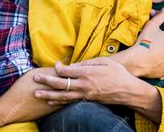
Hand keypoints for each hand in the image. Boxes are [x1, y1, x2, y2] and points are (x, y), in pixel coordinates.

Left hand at [33, 57, 150, 105]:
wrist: (128, 90)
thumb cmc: (118, 73)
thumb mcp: (105, 62)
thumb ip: (88, 62)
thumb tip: (74, 64)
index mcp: (87, 73)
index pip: (67, 70)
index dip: (58, 67)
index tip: (56, 64)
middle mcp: (84, 84)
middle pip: (61, 83)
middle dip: (47, 81)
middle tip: (35, 78)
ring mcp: (85, 94)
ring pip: (63, 95)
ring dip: (48, 94)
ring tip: (37, 93)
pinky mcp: (87, 100)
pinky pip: (70, 101)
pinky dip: (59, 102)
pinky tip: (51, 101)